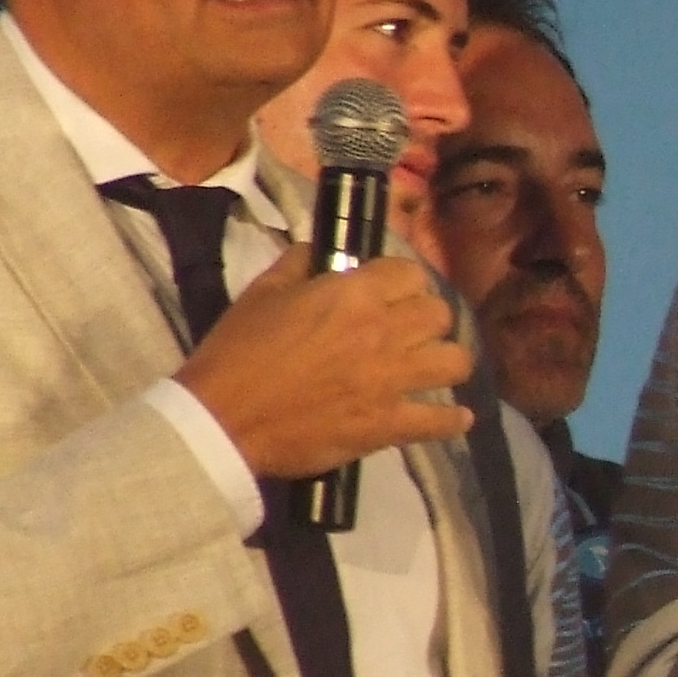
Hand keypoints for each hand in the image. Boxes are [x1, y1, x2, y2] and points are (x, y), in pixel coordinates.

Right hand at [178, 247, 473, 477]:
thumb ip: (300, 264)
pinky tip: (455, 417)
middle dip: (426, 318)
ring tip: (429, 368)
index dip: (402, 282)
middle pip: (440, 313)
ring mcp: (393, 380)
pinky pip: (441, 421)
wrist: (222, 419)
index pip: (411, 273)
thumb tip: (322, 251)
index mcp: (355, 295)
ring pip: (455, 361)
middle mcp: (384, 332)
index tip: (390, 294)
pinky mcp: (390, 425)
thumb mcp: (262, 292)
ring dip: (445, 362)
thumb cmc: (237, 352)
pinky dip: (452, 421)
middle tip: (407, 331)